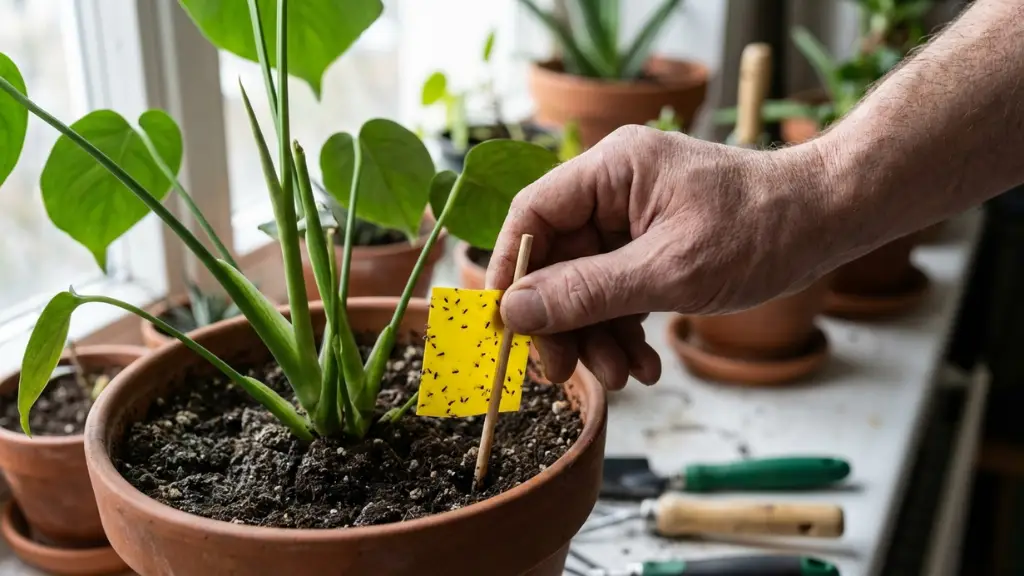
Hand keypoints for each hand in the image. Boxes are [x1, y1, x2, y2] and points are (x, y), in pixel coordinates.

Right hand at [488, 125, 830, 389]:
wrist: (830, 221)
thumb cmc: (762, 230)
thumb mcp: (670, 271)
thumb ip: (588, 292)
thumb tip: (515, 310)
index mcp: (613, 169)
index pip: (532, 215)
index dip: (510, 270)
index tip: (505, 325)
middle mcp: (616, 186)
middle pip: (557, 258)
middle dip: (564, 320)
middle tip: (564, 371)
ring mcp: (634, 216)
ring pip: (587, 282)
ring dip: (598, 335)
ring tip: (623, 376)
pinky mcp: (653, 243)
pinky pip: (619, 289)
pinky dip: (626, 328)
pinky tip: (643, 364)